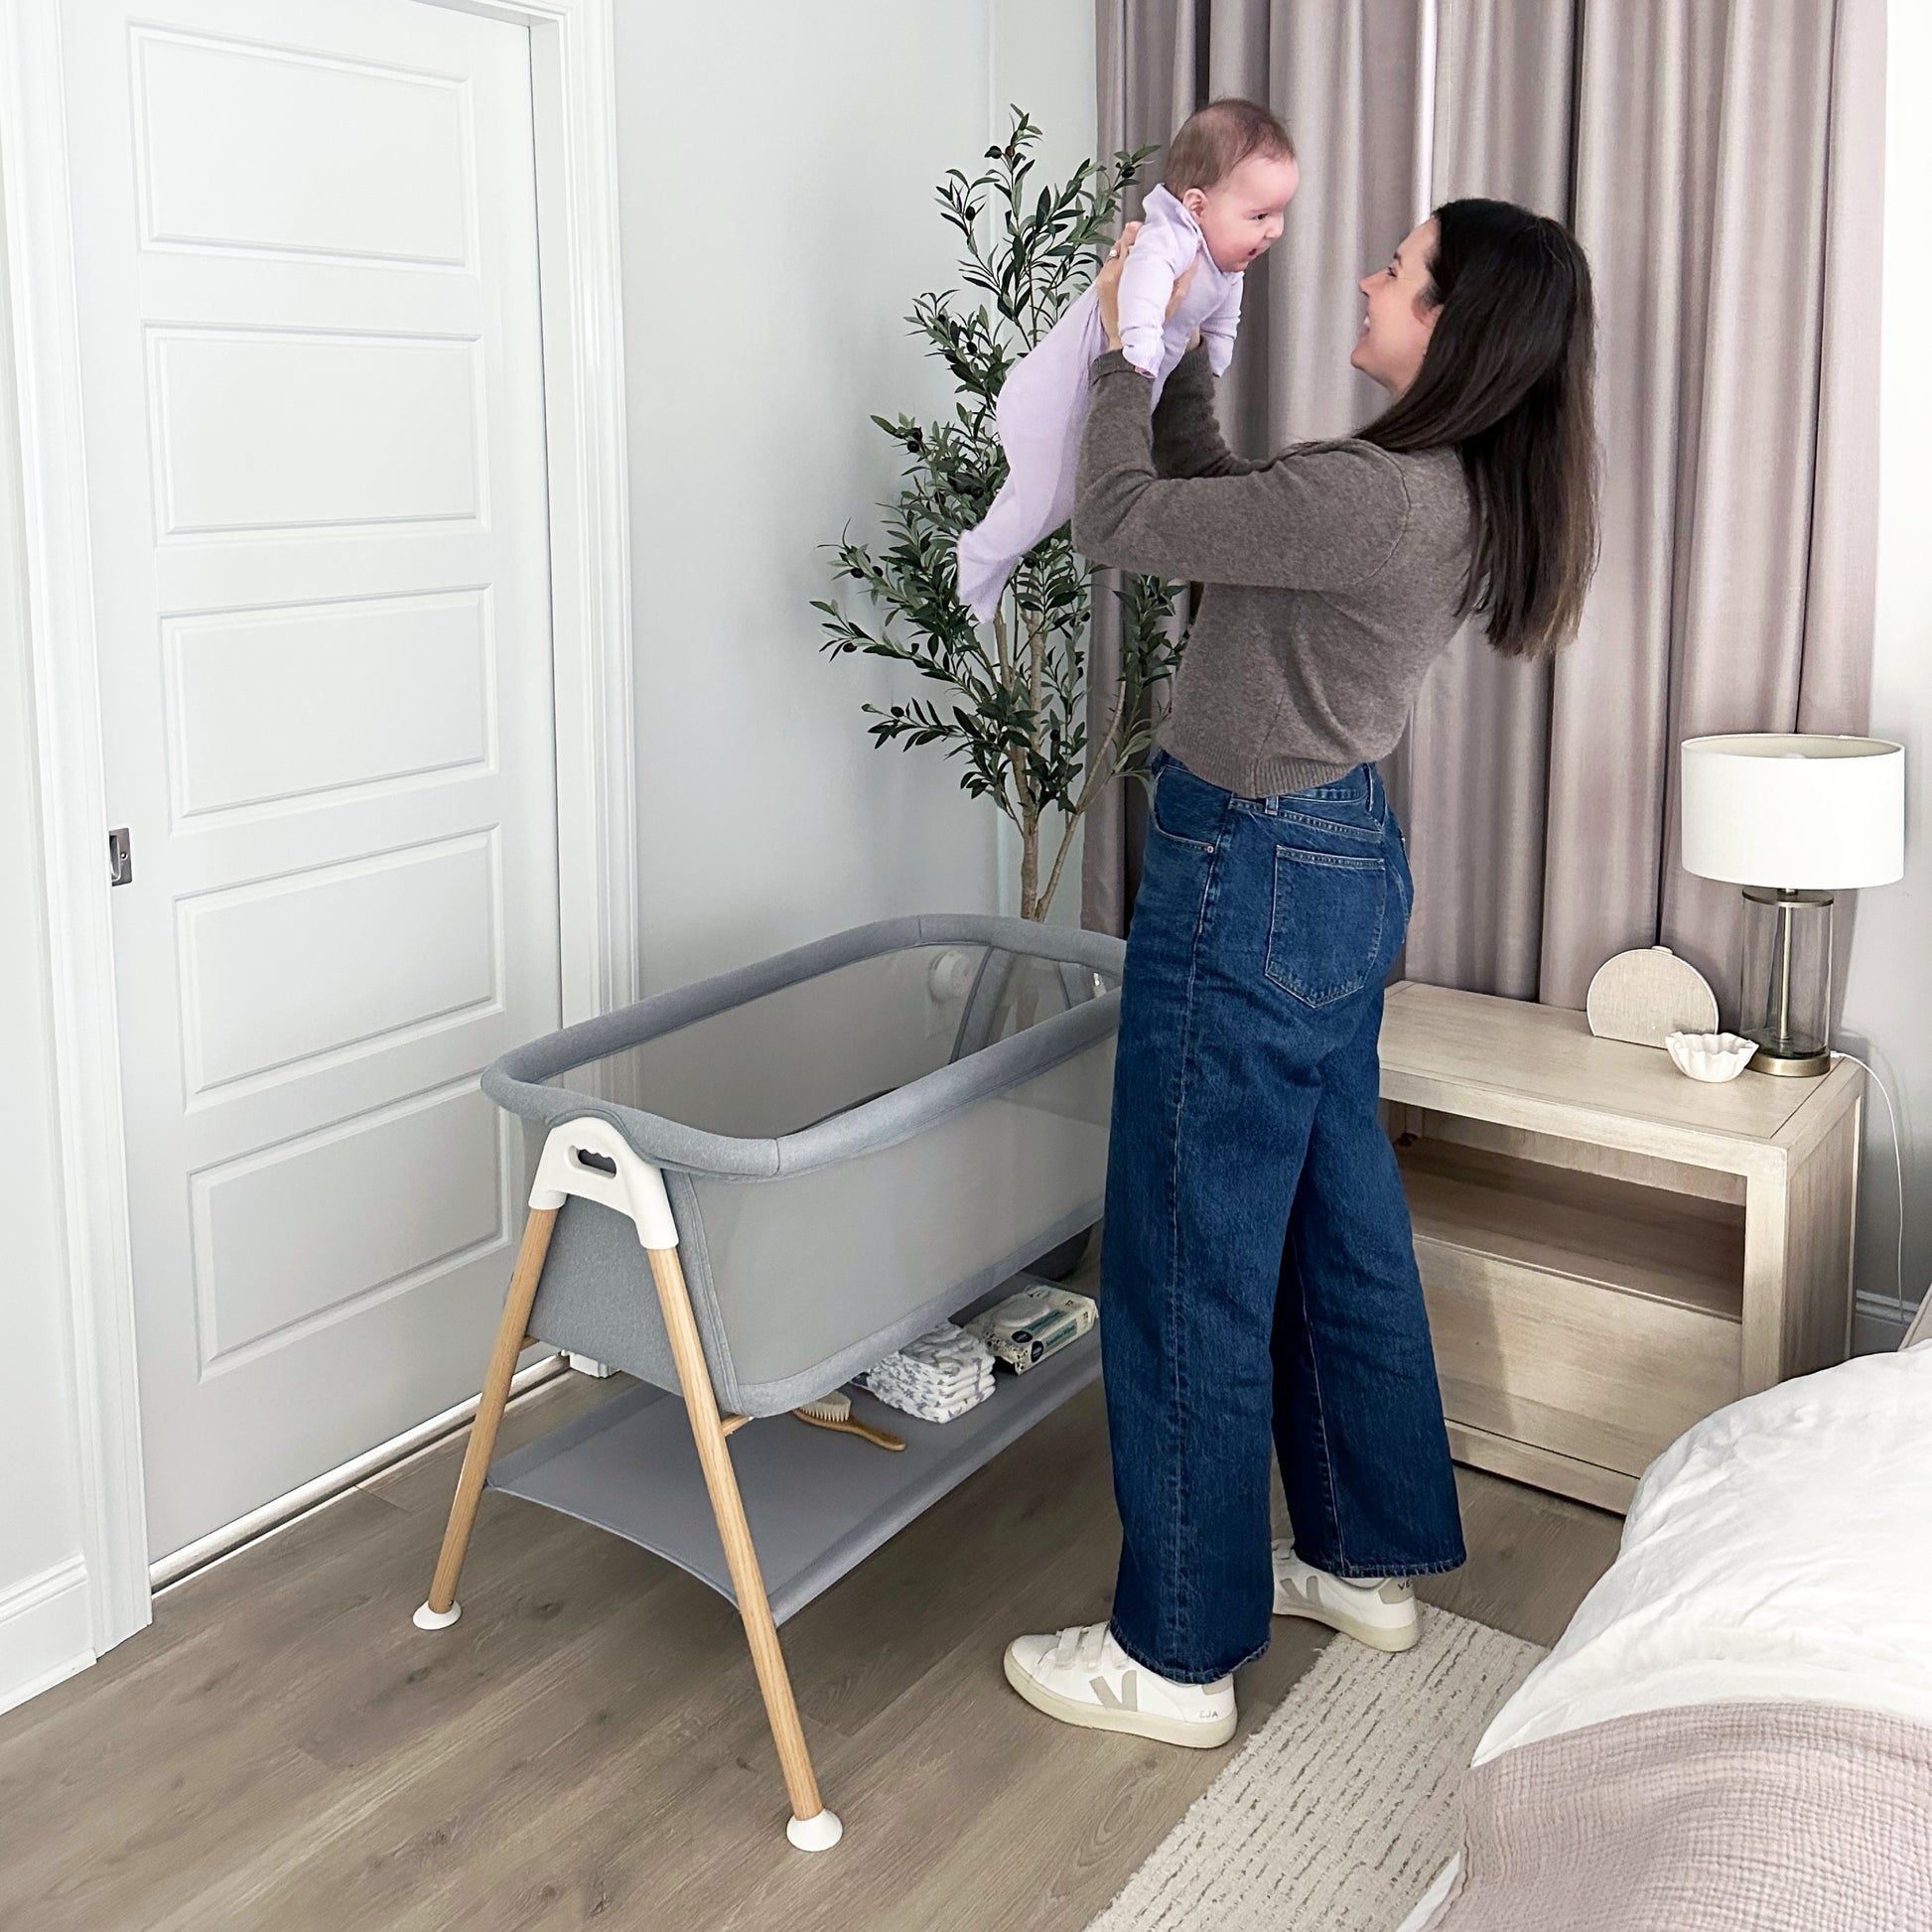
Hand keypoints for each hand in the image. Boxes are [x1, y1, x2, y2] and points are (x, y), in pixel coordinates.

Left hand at [1096, 223, 1197, 352]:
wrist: (1126, 342)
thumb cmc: (1148, 325)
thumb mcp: (1172, 302)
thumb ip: (1184, 278)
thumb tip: (1194, 257)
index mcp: (1132, 272)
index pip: (1134, 238)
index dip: (1142, 230)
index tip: (1151, 229)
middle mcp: (1116, 271)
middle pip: (1124, 240)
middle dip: (1134, 235)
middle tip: (1145, 235)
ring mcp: (1105, 276)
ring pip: (1115, 249)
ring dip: (1125, 247)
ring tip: (1137, 249)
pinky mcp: (1100, 282)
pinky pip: (1109, 262)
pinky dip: (1118, 260)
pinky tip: (1127, 264)